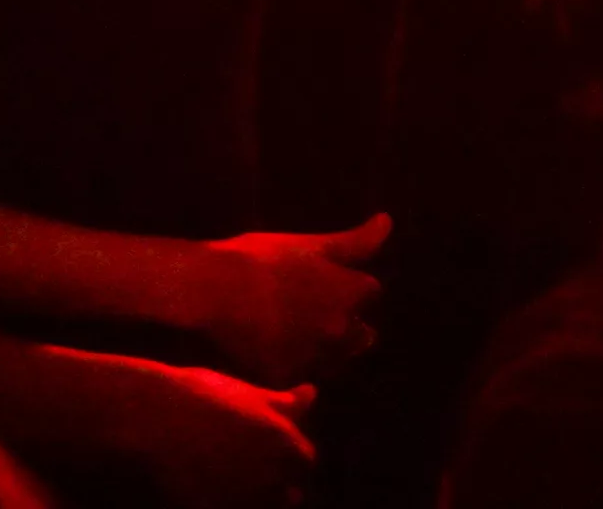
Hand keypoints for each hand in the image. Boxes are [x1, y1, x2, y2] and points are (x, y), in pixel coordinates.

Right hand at [113, 362, 315, 508]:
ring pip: (264, 506)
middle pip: (289, 491)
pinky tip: (208, 487)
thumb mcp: (245, 392)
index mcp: (285, 442)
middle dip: (272, 480)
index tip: (261, 442)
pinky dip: (227, 504)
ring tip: (224, 473)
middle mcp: (273, 476)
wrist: (152, 415)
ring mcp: (247, 500)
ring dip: (253, 497)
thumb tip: (312, 393)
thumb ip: (282, 402)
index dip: (286, 452)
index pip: (305, 459)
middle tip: (239, 460)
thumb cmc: (201, 395)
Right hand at [197, 214, 389, 386]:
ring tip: (294, 326)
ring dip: (325, 346)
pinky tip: (274, 343)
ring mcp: (315, 360)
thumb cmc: (263, 259)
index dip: (348, 282)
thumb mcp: (312, 245)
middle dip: (345, 322)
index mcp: (350, 295)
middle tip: (311, 305)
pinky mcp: (287, 379)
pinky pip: (302, 375)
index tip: (324, 276)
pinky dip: (295, 362)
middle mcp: (341, 333)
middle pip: (360, 333)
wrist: (214, 289)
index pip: (368, 290)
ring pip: (334, 359)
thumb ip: (356, 241)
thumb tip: (388, 222)